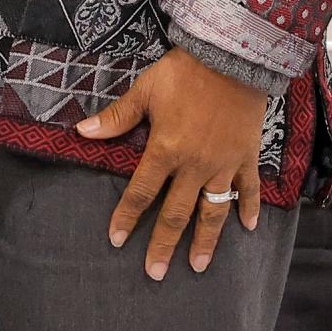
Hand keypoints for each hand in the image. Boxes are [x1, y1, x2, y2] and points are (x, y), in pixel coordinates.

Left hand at [75, 48, 267, 280]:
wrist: (230, 57)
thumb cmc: (184, 72)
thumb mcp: (145, 90)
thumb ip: (117, 117)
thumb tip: (81, 131)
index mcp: (166, 150)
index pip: (141, 192)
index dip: (127, 216)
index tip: (116, 240)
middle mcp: (194, 166)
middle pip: (176, 213)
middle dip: (162, 244)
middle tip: (153, 273)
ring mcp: (223, 164)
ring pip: (212, 212)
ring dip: (204, 241)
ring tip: (196, 266)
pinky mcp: (246, 157)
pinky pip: (249, 189)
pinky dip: (249, 209)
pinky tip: (249, 228)